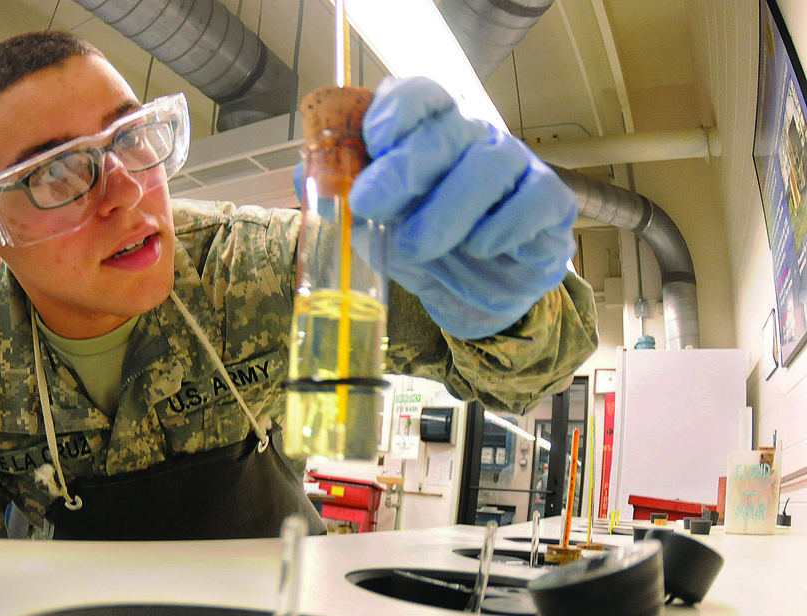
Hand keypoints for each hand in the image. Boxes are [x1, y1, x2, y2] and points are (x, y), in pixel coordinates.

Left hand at [346, 76, 576, 338]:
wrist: (471, 298)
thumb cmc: (424, 248)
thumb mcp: (374, 228)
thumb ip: (341, 201)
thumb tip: (304, 176)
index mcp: (428, 135)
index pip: (419, 96)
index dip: (396, 110)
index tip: (373, 138)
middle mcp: (473, 141)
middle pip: (447, 129)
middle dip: (402, 167)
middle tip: (368, 204)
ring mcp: (515, 169)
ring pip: (488, 165)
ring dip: (445, 208)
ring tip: (415, 246)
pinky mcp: (549, 205)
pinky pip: (534, 201)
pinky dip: (503, 227)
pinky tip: (480, 248)